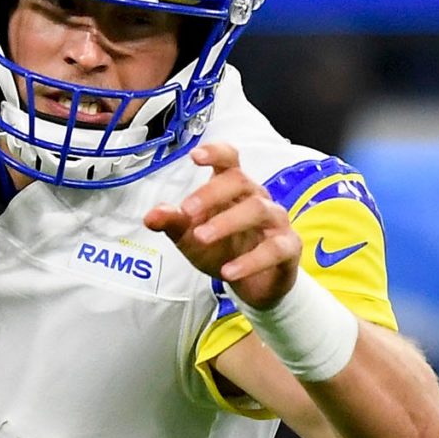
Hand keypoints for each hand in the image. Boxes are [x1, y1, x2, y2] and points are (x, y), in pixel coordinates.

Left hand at [144, 144, 298, 307]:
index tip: (194, 156)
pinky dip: (250, 261)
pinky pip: (274, 248)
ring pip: (257, 210)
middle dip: (212, 193)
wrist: (253, 285)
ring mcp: (276, 221)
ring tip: (201, 239)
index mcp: (233, 189)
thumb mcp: (191, 237)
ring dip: (227, 223)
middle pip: (240, 180)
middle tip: (187, 211)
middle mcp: (257, 198)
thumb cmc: (223, 250)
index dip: (215, 152)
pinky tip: (228, 272)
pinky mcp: (288, 248)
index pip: (230, 159)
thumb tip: (150, 216)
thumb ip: (173, 223)